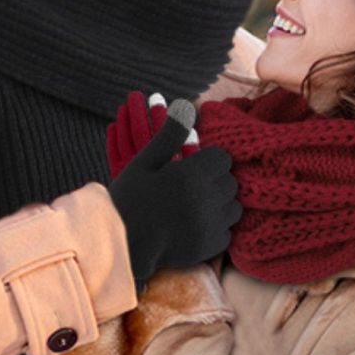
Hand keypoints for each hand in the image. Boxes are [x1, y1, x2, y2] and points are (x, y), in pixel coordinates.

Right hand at [107, 97, 240, 289]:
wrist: (121, 246)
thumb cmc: (129, 200)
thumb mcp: (144, 162)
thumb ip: (170, 135)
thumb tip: (186, 106)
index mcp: (191, 175)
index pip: (223, 159)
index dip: (209, 161)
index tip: (193, 168)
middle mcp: (206, 200)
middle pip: (230, 182)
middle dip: (215, 181)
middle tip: (191, 187)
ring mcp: (210, 226)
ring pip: (233, 207)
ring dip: (219, 204)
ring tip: (195, 206)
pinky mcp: (210, 247)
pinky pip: (227, 231)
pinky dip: (216, 228)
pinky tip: (195, 226)